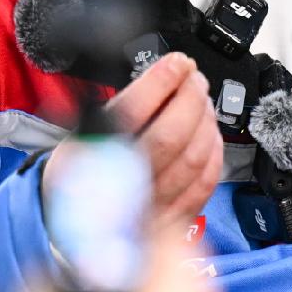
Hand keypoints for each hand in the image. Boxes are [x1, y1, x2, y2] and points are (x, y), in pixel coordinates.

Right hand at [46, 51, 223, 233]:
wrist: (79, 228)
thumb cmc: (81, 178)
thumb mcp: (80, 138)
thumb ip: (113, 111)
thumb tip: (158, 77)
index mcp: (89, 159)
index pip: (129, 114)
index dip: (159, 83)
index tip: (177, 63)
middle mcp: (120, 187)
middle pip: (169, 137)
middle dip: (190, 98)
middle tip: (194, 78)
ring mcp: (149, 207)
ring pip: (192, 159)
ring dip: (204, 120)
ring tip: (201, 99)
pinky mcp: (171, 221)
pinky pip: (203, 183)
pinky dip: (212, 152)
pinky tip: (209, 133)